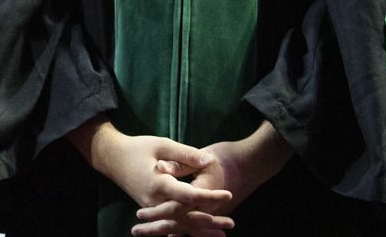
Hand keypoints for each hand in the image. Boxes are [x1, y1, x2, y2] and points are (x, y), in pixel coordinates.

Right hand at [79, 126, 233, 235]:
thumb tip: (209, 161)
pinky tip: (201, 233)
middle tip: (232, 222)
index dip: (210, 196)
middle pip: (186, 216)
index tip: (228, 194)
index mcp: (158, 184)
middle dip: (210, 220)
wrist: (112, 158)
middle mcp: (155, 201)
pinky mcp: (152, 209)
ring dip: (201, 229)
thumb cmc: (137, 148)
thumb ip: (185, 154)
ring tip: (223, 232)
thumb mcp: (161, 145)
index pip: (189, 196)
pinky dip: (187, 230)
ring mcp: (152, 207)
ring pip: (179, 224)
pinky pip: (171, 223)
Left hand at [136, 123, 292, 233]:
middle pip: (179, 221)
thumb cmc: (224, 157)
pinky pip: (194, 226)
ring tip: (143, 234)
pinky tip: (169, 235)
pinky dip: (181, 231)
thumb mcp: (203, 156)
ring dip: (166, 230)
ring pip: (186, 226)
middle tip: (135, 231)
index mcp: (204, 192)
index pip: (177, 206)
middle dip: (157, 227)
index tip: (140, 213)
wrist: (250, 165)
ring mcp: (210, 212)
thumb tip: (159, 167)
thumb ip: (180, 162)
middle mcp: (207, 206)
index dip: (158, 211)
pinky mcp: (210, 213)